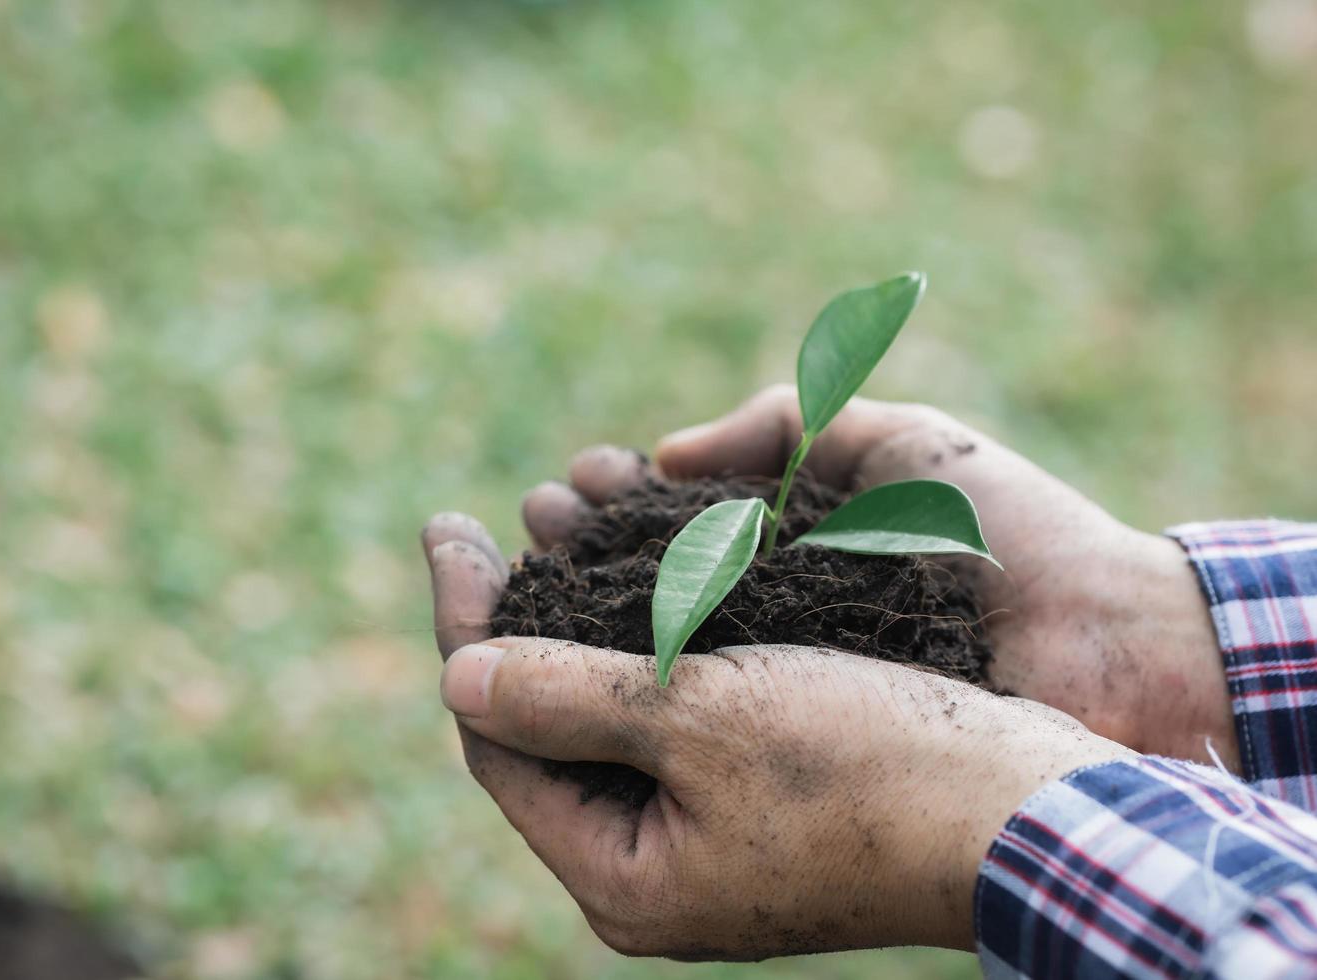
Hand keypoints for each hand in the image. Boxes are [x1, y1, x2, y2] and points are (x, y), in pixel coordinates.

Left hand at [423, 512, 1129, 956]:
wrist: (1029, 811)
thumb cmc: (868, 764)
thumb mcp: (701, 717)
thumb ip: (565, 696)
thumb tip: (455, 675)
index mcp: (621, 876)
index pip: (498, 740)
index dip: (464, 626)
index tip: (448, 526)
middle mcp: (655, 873)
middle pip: (546, 734)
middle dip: (516, 622)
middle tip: (490, 525)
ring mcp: (710, 843)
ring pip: (612, 719)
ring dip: (580, 623)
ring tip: (557, 531)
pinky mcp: (760, 808)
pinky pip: (674, 719)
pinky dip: (650, 646)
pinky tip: (642, 579)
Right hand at [522, 388, 1236, 769]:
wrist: (1103, 640)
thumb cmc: (1012, 531)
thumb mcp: (896, 441)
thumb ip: (785, 423)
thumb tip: (668, 452)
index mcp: (794, 536)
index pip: (677, 515)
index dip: (617, 496)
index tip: (576, 480)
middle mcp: (772, 607)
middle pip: (647, 575)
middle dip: (581, 543)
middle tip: (537, 519)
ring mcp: (781, 675)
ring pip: (655, 639)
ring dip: (585, 604)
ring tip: (539, 561)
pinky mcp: (796, 734)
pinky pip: (698, 701)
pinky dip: (634, 673)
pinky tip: (582, 646)